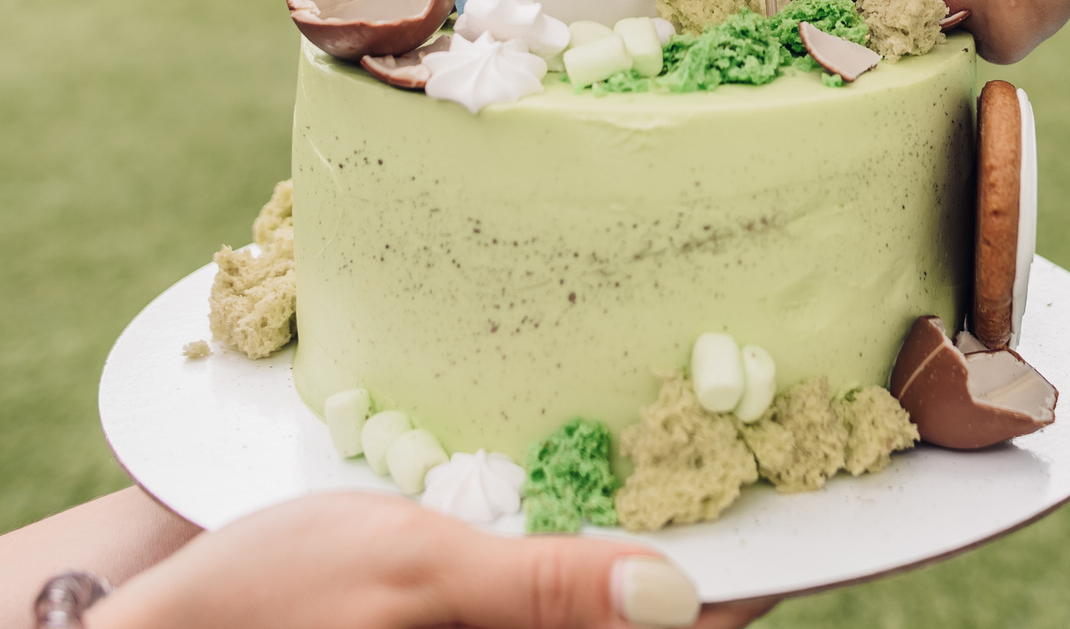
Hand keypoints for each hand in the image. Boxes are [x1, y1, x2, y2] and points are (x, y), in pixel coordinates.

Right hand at [87, 493, 773, 628]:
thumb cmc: (260, 608)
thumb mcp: (405, 575)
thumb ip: (543, 590)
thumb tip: (674, 595)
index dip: (750, 583)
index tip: (809, 506)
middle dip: (702, 566)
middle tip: (754, 457)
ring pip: (602, 619)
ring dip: (639, 559)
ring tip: (684, 464)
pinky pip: (546, 617)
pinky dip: (579, 574)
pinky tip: (582, 508)